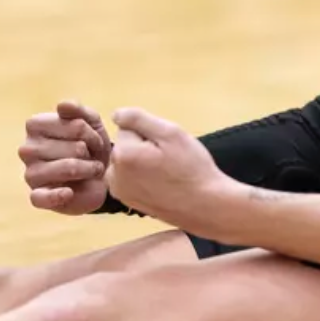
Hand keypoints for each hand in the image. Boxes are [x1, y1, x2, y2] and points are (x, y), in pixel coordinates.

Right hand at [21, 101, 112, 216]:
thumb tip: (62, 105)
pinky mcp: (36, 196)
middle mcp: (27, 148)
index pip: (76, 126)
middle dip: (92, 154)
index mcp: (35, 125)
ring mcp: (30, 173)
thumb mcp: (91, 123)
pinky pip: (43, 197)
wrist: (97, 177)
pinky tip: (69, 192)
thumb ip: (78, 110)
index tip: (94, 140)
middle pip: (76, 148)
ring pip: (67, 169)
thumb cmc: (90, 145)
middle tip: (92, 157)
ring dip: (89, 170)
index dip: (92, 134)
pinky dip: (58, 195)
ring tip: (92, 170)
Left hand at [105, 108, 237, 233]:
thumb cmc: (191, 167)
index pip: (128, 127)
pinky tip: (162, 184)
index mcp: (123, 155)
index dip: (150, 133)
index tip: (166, 147)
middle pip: (126, 145)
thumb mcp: (170, 133)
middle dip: (144, 147)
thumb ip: (138, 119)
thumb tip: (115, 115)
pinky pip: (130, 177)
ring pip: (128, 161)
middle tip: (169, 160)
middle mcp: (114, 174)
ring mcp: (120, 191)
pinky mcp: (128, 201)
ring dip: (143, 162)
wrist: (205, 206)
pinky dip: (143, 177)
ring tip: (166, 173)